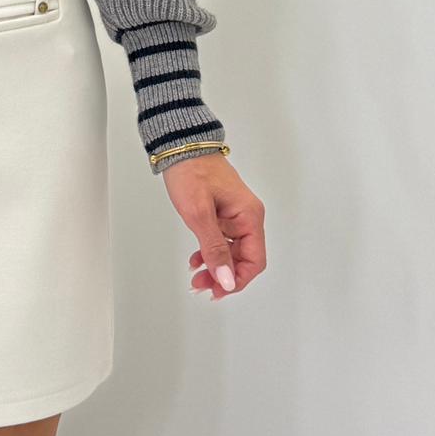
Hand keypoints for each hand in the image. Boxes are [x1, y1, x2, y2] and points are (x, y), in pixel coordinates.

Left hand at [160, 153, 265, 298]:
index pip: (254, 260)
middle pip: (243, 259)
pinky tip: (196, 259)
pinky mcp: (222, 213)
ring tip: (196, 276)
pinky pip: (222, 240)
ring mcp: (234, 215)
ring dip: (215, 267)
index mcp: (249, 216)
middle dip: (223, 276)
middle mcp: (246, 217)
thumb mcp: (199, 214)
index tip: (218, 290)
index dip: (237, 280)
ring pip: (231, 252)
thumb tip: (226, 279)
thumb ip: (214, 249)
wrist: (179, 146)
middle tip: (201, 285)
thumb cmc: (191, 171)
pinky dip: (210, 252)